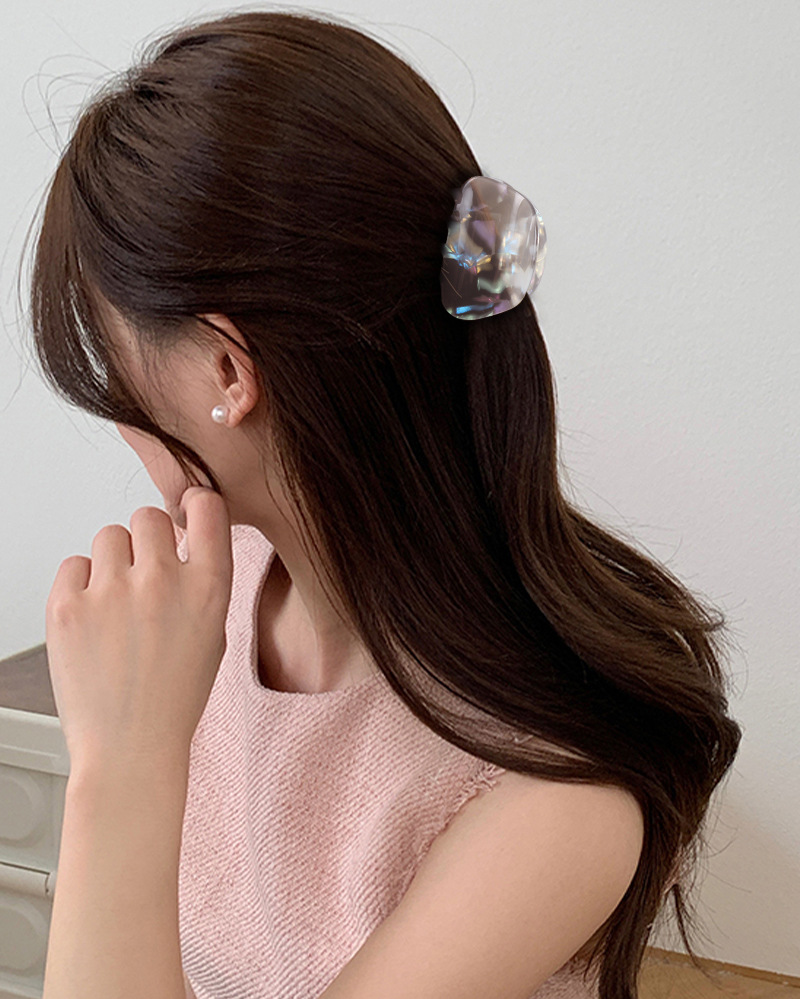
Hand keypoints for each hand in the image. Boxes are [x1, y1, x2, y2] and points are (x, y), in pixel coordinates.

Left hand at [45, 486, 232, 774]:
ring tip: (115, 603)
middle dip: (147, 541)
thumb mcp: (214, 634)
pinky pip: (73, 564)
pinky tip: (93, 618)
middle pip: (148, 517)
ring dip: (113, 561)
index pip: (207, 507)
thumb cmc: (173, 698)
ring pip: (108, 536)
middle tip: (143, 575)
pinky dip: (80, 585)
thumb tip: (180, 542)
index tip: (188, 514)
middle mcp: (162, 581)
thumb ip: (201, 583)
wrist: (130, 748)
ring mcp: (112, 592)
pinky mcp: (68, 607)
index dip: (196, 506)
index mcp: (209, 588)